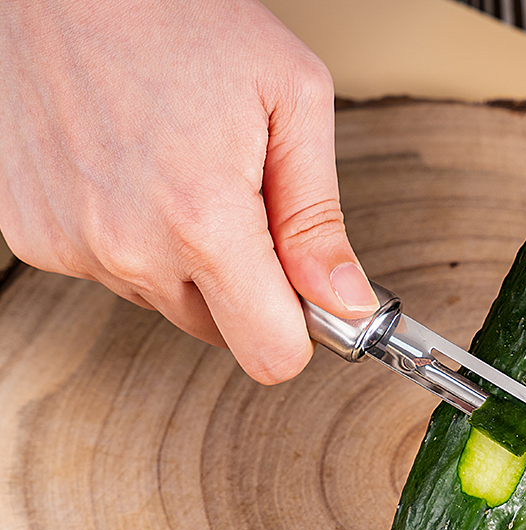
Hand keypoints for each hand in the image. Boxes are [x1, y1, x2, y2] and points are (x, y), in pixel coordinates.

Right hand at [0, 0, 377, 383]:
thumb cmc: (181, 17)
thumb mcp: (292, 102)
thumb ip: (320, 220)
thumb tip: (344, 301)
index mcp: (203, 221)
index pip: (270, 354)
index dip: (299, 333)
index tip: (304, 299)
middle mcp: (129, 246)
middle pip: (222, 333)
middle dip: (246, 289)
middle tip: (243, 213)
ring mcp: (74, 246)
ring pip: (167, 302)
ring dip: (187, 261)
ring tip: (180, 177)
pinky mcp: (35, 237)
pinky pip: (113, 273)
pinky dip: (133, 240)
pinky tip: (132, 179)